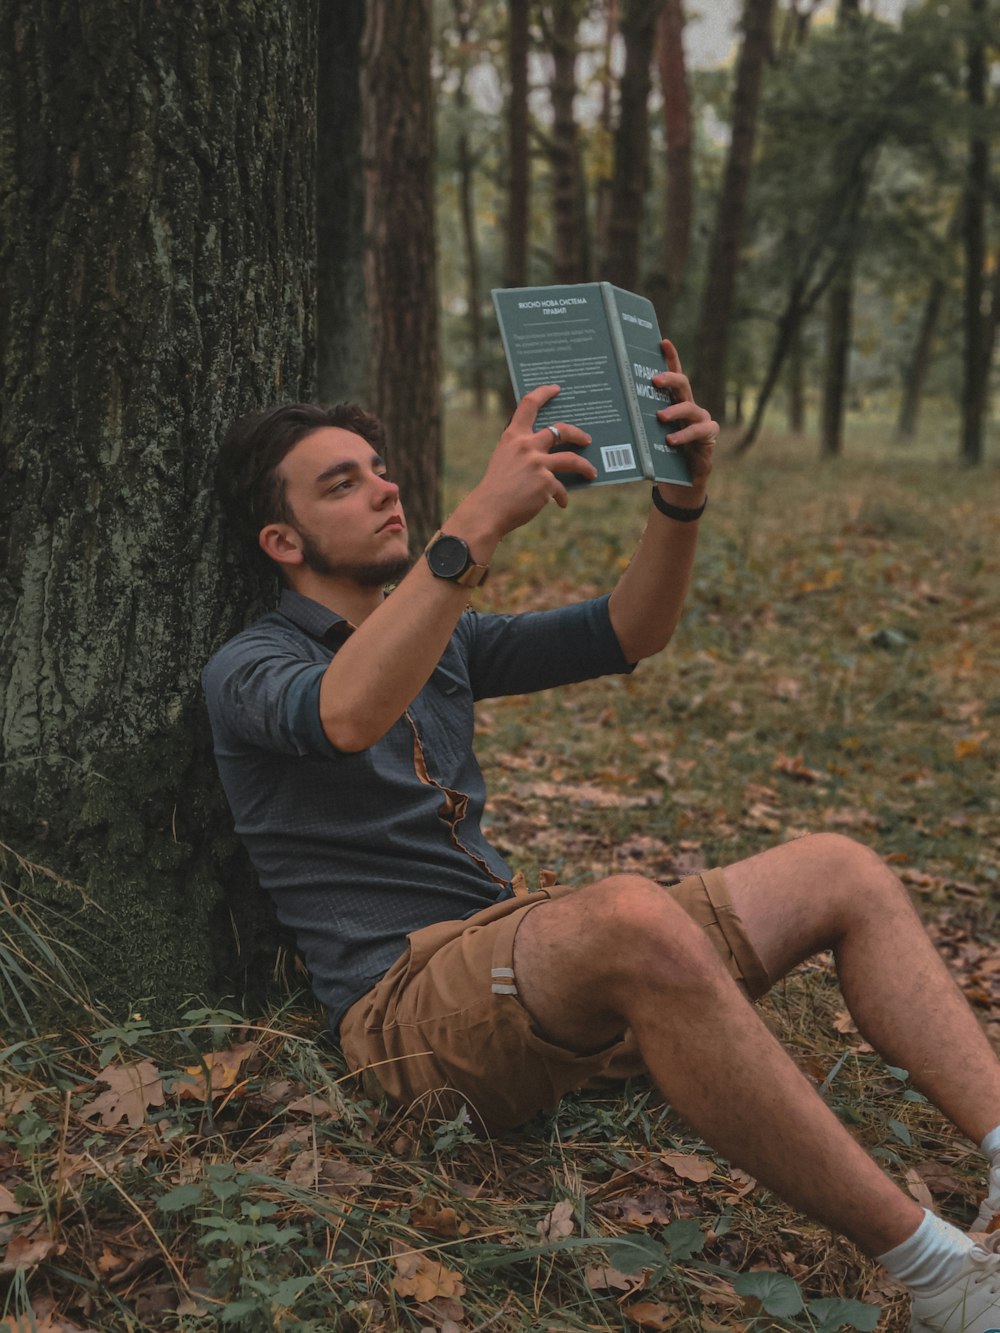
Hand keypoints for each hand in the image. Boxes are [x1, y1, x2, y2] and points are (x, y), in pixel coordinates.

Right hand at [455, 385, 596, 541]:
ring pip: (571, 459)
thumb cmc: (496, 487)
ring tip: (591, 472)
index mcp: (513, 436)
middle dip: (577, 434)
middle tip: (587, 440)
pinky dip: (562, 497)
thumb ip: (522, 451)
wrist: (489, 510)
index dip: (544, 393)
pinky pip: (561, 488)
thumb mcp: (504, 459)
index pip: (529, 404)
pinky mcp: (546, 483)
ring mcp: (538, 463)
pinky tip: (561, 503)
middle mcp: (526, 445)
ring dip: (585, 466)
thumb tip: (550, 454)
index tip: (556, 389)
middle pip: (560, 430)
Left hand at [651, 339, 716, 502]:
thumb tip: (609, 411)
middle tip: (653, 380)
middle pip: (682, 385)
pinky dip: (684, 435)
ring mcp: (701, 420)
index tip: (662, 342)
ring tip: (660, 417)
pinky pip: (699, 431)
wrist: (680, 482)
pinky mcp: (708, 436)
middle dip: (669, 379)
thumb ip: (637, 423)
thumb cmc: (660, 456)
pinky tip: (671, 440)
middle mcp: (689, 406)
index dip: (670, 358)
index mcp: (673, 402)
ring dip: (674, 411)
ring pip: (690, 408)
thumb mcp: (646, 437)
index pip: (673, 376)